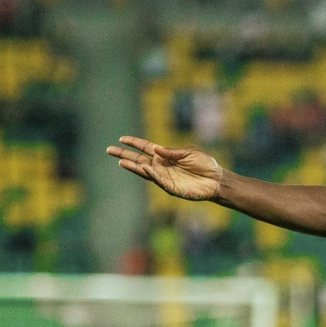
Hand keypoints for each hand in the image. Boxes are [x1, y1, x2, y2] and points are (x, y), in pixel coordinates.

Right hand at [106, 136, 222, 200]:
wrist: (216, 180)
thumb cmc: (204, 165)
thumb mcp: (189, 153)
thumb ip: (172, 151)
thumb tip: (155, 149)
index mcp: (166, 156)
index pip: (145, 148)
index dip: (134, 143)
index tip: (121, 139)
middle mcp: (162, 166)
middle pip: (139, 160)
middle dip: (124, 155)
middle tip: (109, 150)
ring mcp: (165, 177)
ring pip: (145, 171)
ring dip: (133, 166)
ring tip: (120, 161)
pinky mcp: (171, 187)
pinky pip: (158, 180)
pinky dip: (151, 174)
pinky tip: (144, 168)